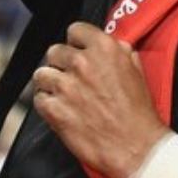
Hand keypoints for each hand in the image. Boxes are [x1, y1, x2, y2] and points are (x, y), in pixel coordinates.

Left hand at [32, 23, 168, 177]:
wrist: (136, 148)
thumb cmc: (139, 112)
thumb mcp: (137, 70)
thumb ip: (119, 51)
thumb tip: (109, 43)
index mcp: (104, 49)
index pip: (75, 30)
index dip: (77, 43)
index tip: (78, 52)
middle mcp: (81, 63)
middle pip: (54, 51)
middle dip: (61, 64)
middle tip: (71, 78)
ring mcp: (65, 86)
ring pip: (41, 74)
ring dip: (50, 84)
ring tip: (63, 95)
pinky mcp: (54, 110)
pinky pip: (38, 99)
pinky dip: (46, 105)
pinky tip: (60, 110)